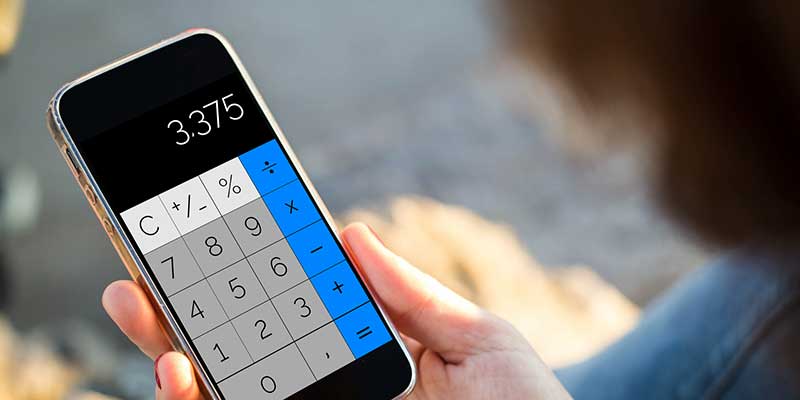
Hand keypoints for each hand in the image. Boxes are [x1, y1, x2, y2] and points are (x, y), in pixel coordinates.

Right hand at [102, 223, 570, 399]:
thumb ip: (413, 294)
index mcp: (373, 360)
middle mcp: (335, 396)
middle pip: (247, 353)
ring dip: (177, 356)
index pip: (300, 314)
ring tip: (144, 312)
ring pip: (229, 392)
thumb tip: (352, 234)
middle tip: (143, 273)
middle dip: (189, 314)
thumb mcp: (480, 343)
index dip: (258, 279)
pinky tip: (180, 374)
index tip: (219, 237)